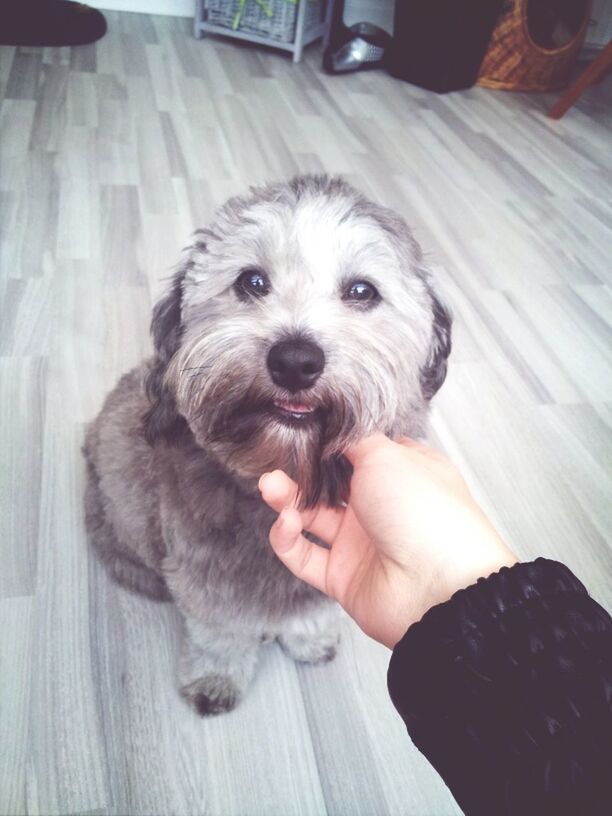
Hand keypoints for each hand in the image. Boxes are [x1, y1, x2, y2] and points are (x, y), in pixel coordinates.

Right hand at [258, 434, 517, 648]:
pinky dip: (288, 538)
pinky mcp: (341, 575)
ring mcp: (361, 542)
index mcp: (402, 473)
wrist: (436, 587)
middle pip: (329, 483)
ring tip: (270, 486)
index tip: (305, 429)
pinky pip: (304, 555)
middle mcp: (382, 505)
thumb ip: (355, 440)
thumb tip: (338, 430)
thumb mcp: (387, 455)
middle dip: (301, 471)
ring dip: (287, 499)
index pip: (362, 451)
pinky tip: (285, 522)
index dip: (333, 441)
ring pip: (312, 515)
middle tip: (276, 460)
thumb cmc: (421, 509)